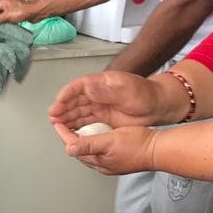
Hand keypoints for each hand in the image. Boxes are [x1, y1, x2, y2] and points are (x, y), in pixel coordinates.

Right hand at [0, 0, 39, 25]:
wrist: (35, 12)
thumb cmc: (23, 10)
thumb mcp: (7, 15)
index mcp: (4, 2)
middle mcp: (8, 5)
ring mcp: (13, 9)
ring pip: (4, 17)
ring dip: (2, 22)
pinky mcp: (18, 14)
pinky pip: (10, 19)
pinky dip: (8, 23)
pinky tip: (7, 27)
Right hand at [48, 71, 162, 130]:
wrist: (159, 106)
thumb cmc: (146, 94)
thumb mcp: (127, 90)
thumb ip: (107, 91)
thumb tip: (88, 88)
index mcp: (101, 82)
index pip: (78, 86)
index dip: (66, 94)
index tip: (58, 102)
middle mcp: (97, 93)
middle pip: (74, 100)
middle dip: (62, 108)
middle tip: (53, 117)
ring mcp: (100, 105)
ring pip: (78, 111)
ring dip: (67, 117)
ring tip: (57, 125)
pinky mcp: (103, 117)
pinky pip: (86, 121)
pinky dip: (76, 125)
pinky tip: (69, 130)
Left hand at [53, 121, 157, 175]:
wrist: (159, 150)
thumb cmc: (138, 145)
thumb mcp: (110, 141)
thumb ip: (88, 145)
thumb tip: (68, 148)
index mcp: (98, 160)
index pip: (74, 146)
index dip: (64, 133)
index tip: (57, 122)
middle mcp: (102, 164)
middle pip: (79, 150)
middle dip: (70, 137)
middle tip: (64, 124)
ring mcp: (110, 162)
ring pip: (89, 150)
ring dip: (81, 139)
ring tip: (76, 127)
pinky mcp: (118, 159)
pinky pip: (100, 149)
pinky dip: (94, 140)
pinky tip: (97, 133)